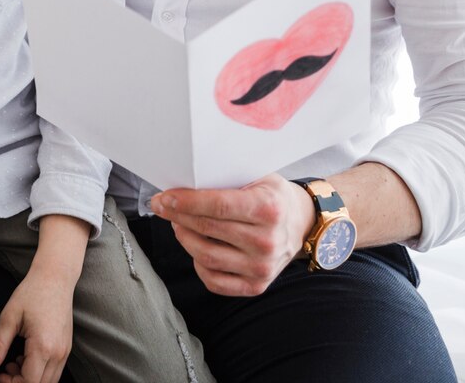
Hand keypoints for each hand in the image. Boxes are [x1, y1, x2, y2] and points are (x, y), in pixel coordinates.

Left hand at [0, 268, 75, 382]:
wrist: (55, 277)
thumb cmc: (32, 293)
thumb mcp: (9, 317)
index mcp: (43, 346)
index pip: (29, 382)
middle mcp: (58, 353)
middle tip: (4, 370)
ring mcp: (65, 351)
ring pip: (49, 381)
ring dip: (30, 378)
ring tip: (14, 361)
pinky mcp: (66, 348)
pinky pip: (54, 371)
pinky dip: (39, 371)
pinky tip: (26, 356)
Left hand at [151, 172, 314, 295]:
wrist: (301, 224)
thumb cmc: (272, 197)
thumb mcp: (258, 178)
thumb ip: (226, 180)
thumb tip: (183, 184)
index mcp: (268, 209)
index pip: (218, 206)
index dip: (187, 202)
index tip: (164, 198)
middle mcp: (267, 241)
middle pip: (207, 228)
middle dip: (178, 216)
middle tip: (162, 207)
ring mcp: (262, 267)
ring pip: (206, 256)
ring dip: (184, 238)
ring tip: (178, 224)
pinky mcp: (256, 286)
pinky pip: (214, 280)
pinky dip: (198, 264)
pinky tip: (196, 247)